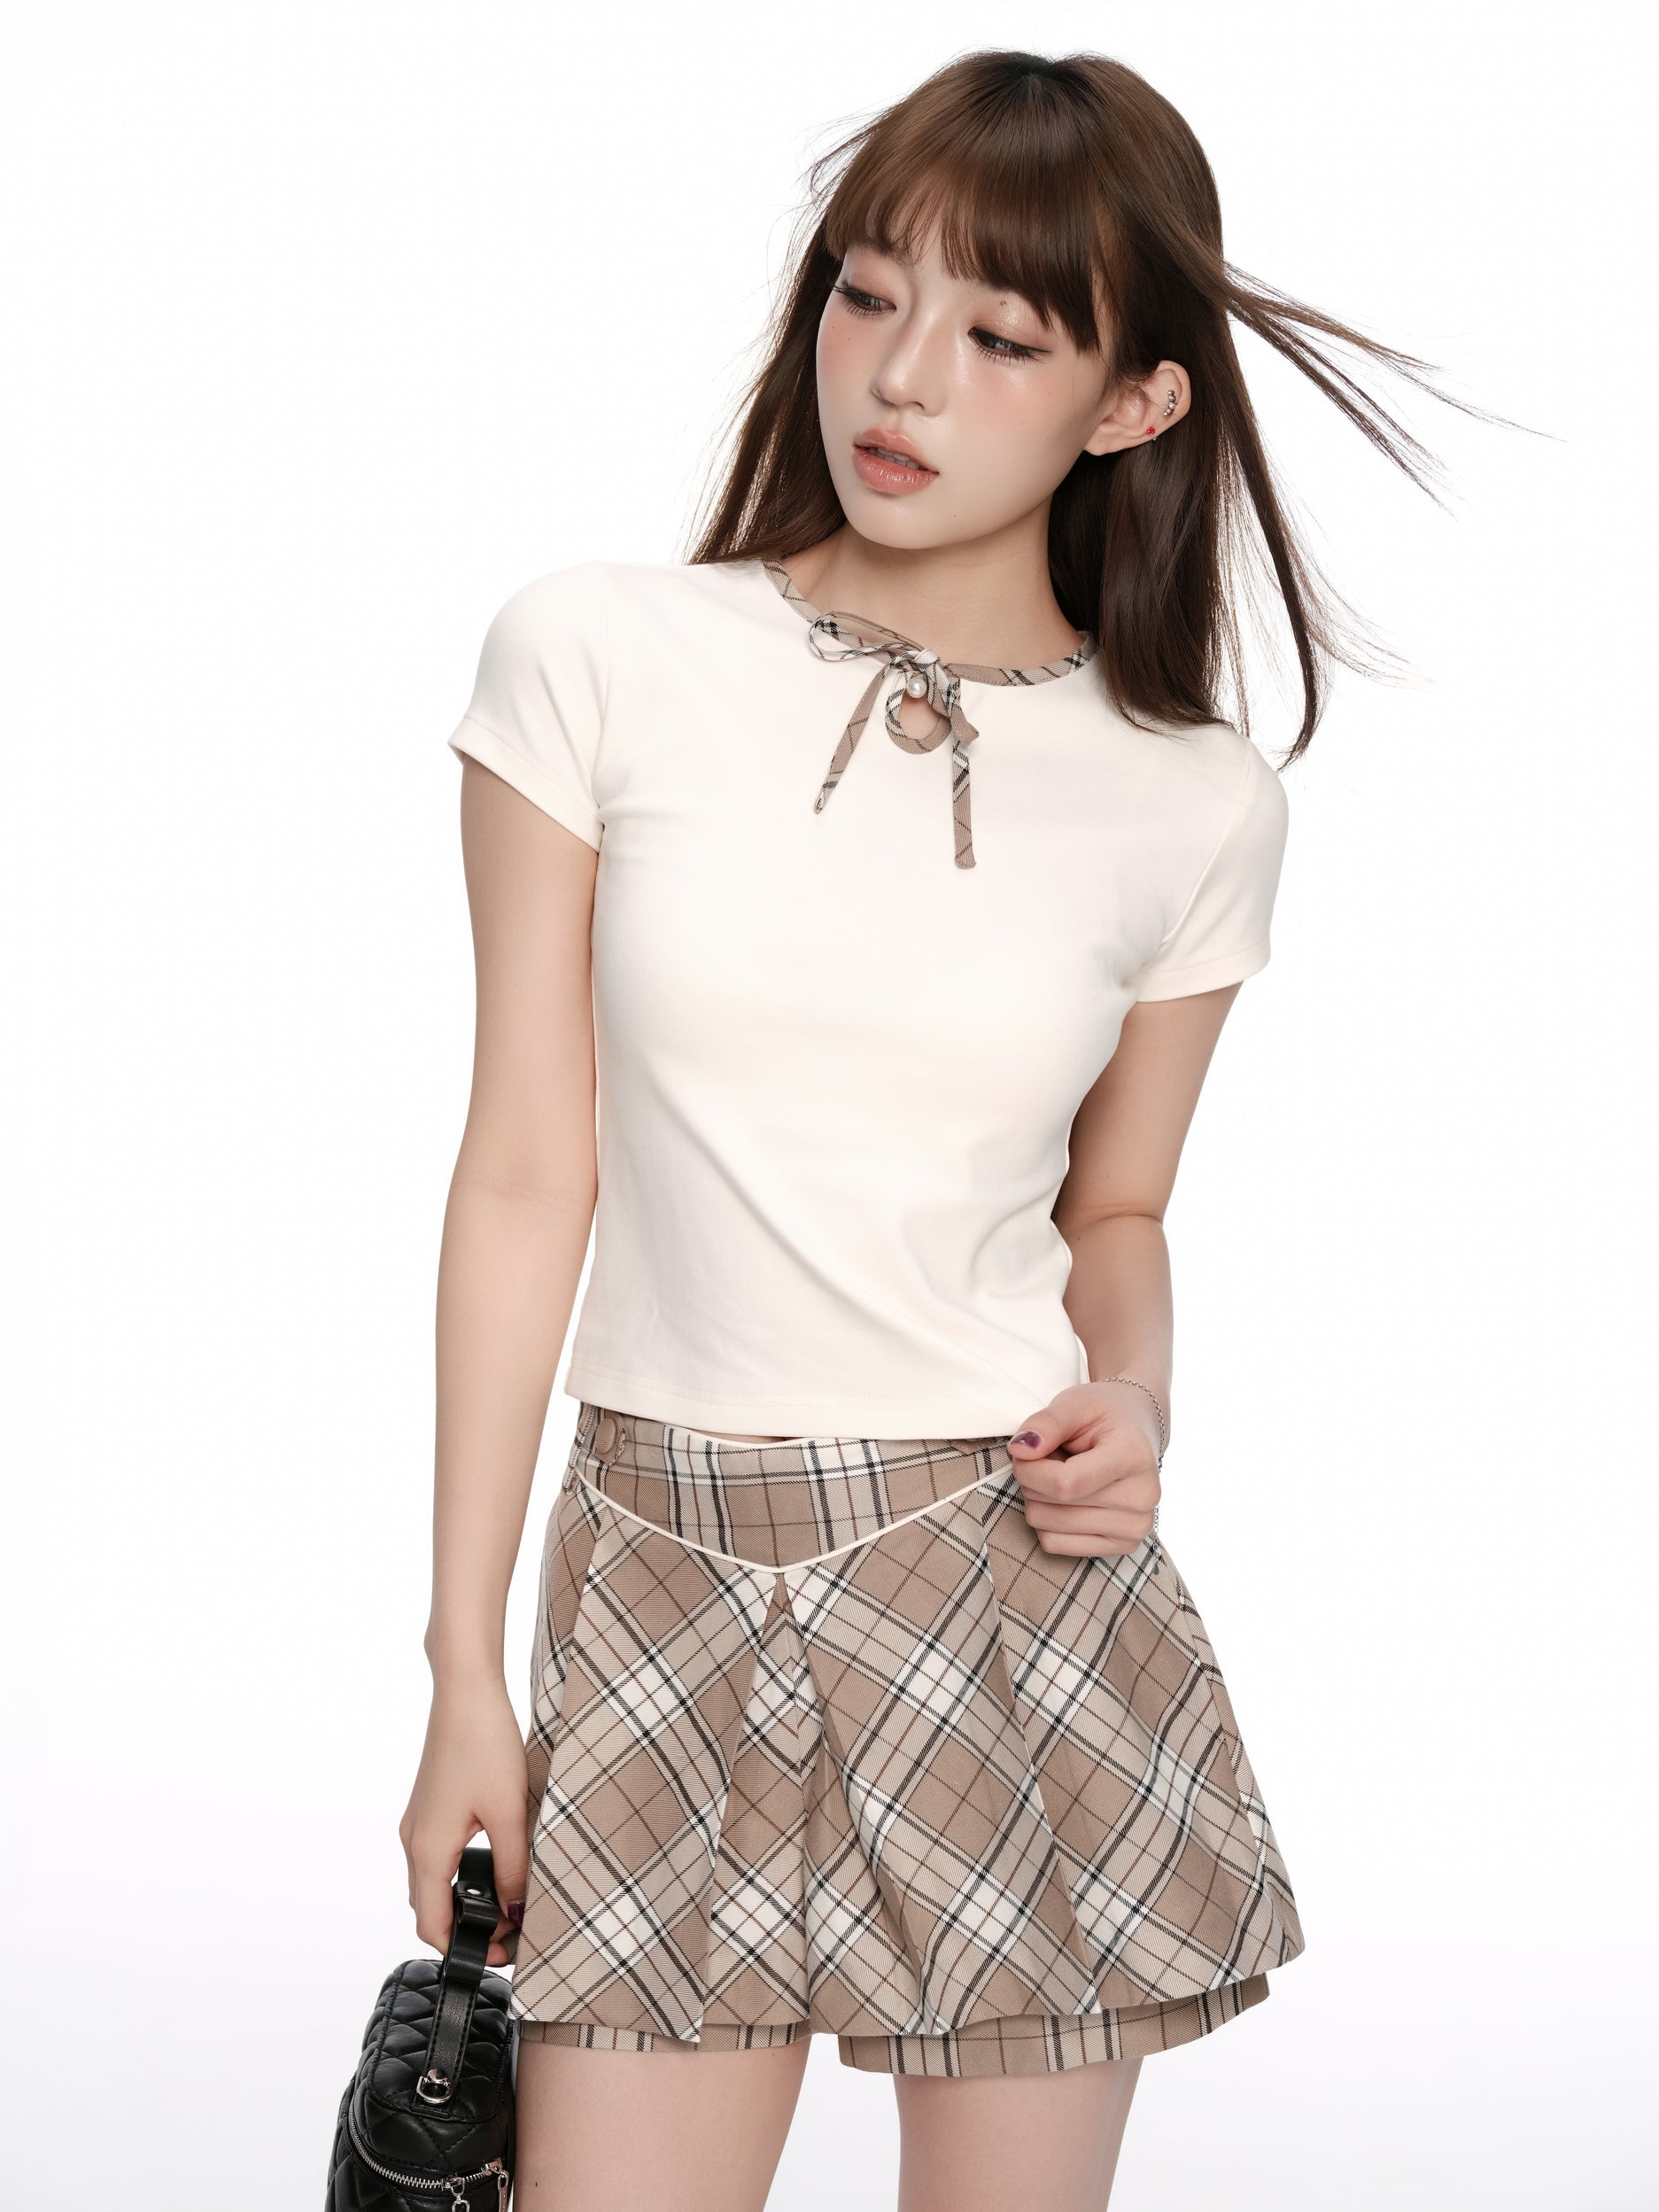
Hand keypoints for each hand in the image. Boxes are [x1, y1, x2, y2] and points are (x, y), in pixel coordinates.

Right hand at [398, 1676, 530, 1967]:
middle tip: (509, 1933)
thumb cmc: (484, 1744)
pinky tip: (490, 1864)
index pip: (432, 1926)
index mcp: (428, 1850)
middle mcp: (414, 1840)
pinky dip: (457, 1874)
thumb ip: (513, 1869)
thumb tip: (516, 1913)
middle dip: (464, 1929)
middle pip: (429, 1908)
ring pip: (431, 1882)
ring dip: (461, 1900)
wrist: (465, 1691)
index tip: (501, 1957)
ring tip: (505, 1904)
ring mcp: (418, 1821)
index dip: (463, 1951)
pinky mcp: (428, 1805)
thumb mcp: (509, 1814)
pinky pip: (435, 1856)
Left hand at [1006, 1379, 1163, 1557]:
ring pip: (1048, 1528)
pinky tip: (1068, 1498)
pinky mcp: (1124, 1546)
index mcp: (1133, 1457)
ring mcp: (1136, 1526)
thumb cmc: (1103, 1415)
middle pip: (1053, 1507)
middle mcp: (1142, 1497)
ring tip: (1064, 1474)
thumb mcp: (1074, 1403)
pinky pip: (1055, 1544)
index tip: (1023, 1451)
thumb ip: (1046, 1424)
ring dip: (1040, 1500)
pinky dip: (1048, 1522)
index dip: (1029, 1470)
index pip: (1065, 1484)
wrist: (1137, 1430)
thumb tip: (1019, 1450)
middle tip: (1052, 1457)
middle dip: (1033, 1480)